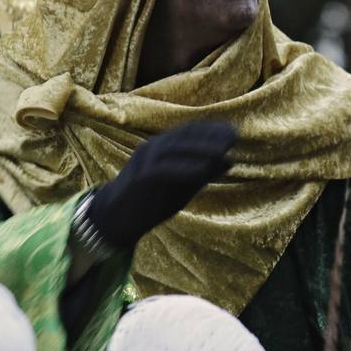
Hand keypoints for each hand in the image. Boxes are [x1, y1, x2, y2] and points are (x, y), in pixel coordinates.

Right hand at [87, 121, 235, 249]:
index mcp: (161, 149)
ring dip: (199, 149)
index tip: (233, 131)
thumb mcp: (184, 187)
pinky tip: (202, 171)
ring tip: (222, 151)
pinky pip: (162, 170)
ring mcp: (142, 162)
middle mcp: (151, 149)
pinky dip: (183, 169)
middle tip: (231, 136)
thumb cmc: (152, 201)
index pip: (188, 132)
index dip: (210, 130)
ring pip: (172, 149)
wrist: (118, 220)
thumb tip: (230, 161)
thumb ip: (203, 174)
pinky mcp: (138, 178)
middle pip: (182, 136)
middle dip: (208, 135)